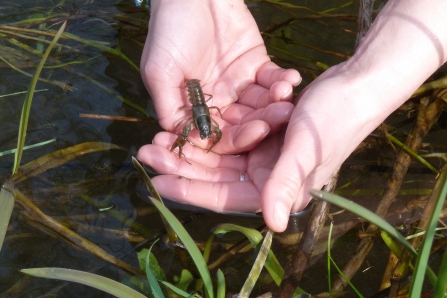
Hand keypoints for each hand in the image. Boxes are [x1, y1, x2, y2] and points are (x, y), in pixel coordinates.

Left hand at [138, 63, 391, 231]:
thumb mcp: (309, 148)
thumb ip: (287, 183)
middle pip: (215, 176)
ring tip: (160, 137)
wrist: (355, 86)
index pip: (225, 196)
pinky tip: (186, 125)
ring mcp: (264, 156)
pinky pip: (228, 138)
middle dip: (182, 165)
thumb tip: (275, 225)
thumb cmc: (337, 118)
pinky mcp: (263, 137)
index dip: (189, 191)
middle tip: (148, 151)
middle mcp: (268, 177)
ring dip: (191, 148)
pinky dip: (208, 132)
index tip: (155, 183)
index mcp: (278, 189)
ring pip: (217, 157)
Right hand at [141, 0, 300, 153]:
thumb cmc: (170, 31)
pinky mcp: (257, 66)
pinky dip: (284, 81)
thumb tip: (184, 140)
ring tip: (287, 94)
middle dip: (264, 122)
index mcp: (195, 109)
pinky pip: (273, 80)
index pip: (218, 137)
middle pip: (244, 125)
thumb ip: (170, 108)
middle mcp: (218, 102)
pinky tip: (292, 78)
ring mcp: (239, 85)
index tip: (256, 131)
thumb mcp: (159, 72)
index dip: (238, 139)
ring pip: (261, 105)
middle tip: (282, 115)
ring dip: (276, 103)